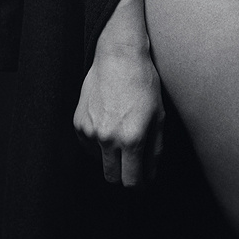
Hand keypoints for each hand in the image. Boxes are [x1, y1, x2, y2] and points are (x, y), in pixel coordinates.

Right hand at [72, 41, 164, 186]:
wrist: (119, 56)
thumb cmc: (143, 83)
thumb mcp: (159, 116)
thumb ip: (155, 150)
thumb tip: (149, 174)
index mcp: (132, 139)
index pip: (132, 181)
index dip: (139, 182)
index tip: (142, 177)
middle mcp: (109, 138)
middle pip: (112, 178)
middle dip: (123, 173)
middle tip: (132, 158)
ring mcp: (91, 131)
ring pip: (99, 160)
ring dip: (110, 153)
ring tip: (120, 128)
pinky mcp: (79, 124)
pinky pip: (88, 145)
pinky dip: (98, 140)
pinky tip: (108, 119)